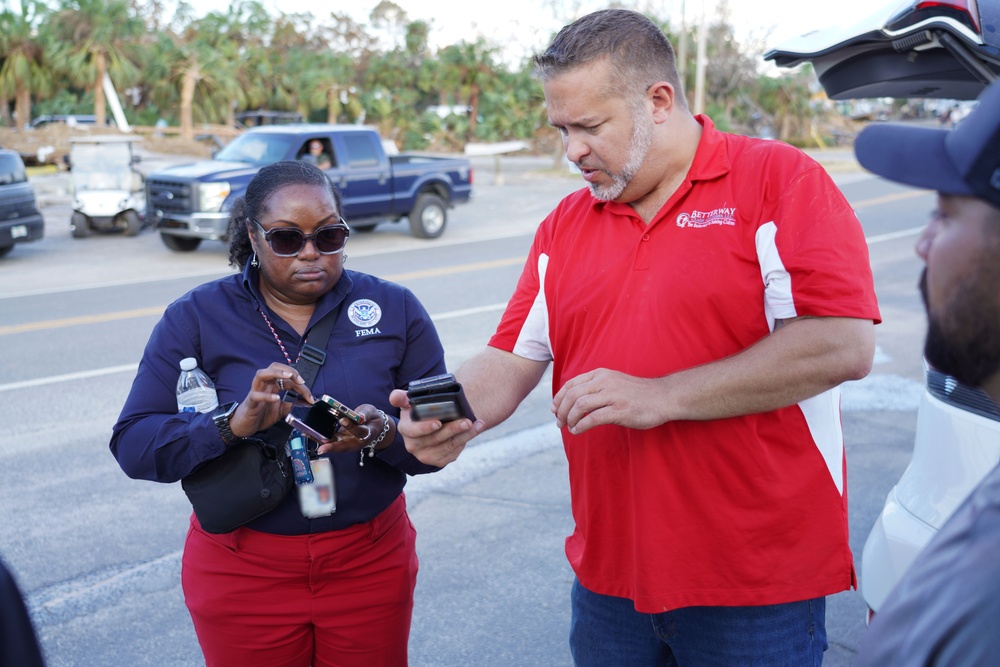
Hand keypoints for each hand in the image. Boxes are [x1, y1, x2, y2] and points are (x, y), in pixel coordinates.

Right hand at [230, 363, 310, 438]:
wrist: (245, 425)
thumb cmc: (261, 414)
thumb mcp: (282, 409)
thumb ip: (293, 404)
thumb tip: (307, 403)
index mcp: (272, 384)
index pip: (287, 377)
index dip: (300, 383)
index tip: (310, 396)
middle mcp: (264, 385)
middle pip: (273, 366)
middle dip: (289, 370)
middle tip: (300, 380)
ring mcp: (256, 391)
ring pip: (261, 374)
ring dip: (276, 373)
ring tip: (289, 377)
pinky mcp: (250, 402)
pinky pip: (256, 395)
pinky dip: (266, 395)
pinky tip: (276, 398)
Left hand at [315, 404, 391, 454]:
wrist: (374, 425)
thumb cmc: (372, 418)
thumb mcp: (372, 412)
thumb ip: (365, 414)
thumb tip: (359, 416)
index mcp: (366, 434)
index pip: (359, 431)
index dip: (351, 426)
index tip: (342, 420)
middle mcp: (356, 442)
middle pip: (344, 446)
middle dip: (332, 447)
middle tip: (322, 448)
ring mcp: (348, 443)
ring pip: (335, 445)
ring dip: (322, 443)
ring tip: (310, 437)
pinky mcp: (341, 441)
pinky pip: (331, 441)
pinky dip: (320, 439)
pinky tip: (310, 434)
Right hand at [389, 388, 482, 466]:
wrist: (431, 423)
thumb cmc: (420, 410)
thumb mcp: (409, 402)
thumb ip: (401, 397)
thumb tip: (395, 397)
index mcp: (405, 429)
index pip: (413, 431)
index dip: (425, 428)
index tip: (438, 422)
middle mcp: (413, 445)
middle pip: (434, 439)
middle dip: (452, 430)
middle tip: (466, 421)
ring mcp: (425, 455)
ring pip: (447, 446)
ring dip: (464, 435)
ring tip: (476, 424)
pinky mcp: (438, 461)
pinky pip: (453, 453)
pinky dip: (465, 441)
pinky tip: (474, 431)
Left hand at [552, 368, 666, 434]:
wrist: (664, 397)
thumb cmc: (638, 394)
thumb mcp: (614, 383)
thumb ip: (596, 388)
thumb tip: (573, 402)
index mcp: (601, 374)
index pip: (571, 384)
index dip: (559, 398)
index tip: (554, 409)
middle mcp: (605, 382)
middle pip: (572, 395)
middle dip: (561, 410)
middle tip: (559, 422)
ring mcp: (613, 395)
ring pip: (580, 405)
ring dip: (569, 418)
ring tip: (568, 427)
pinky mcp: (620, 410)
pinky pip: (592, 418)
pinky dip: (580, 426)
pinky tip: (578, 431)